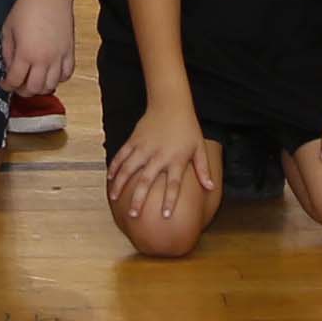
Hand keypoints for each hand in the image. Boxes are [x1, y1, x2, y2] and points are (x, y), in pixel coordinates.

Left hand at [0, 0, 73, 103]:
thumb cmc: (29, 6)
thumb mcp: (8, 29)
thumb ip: (7, 51)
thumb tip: (9, 65)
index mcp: (26, 54)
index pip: (15, 80)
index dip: (7, 85)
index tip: (4, 83)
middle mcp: (44, 59)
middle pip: (34, 88)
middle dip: (23, 90)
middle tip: (17, 85)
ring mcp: (59, 56)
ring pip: (51, 85)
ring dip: (40, 87)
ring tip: (34, 81)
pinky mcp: (69, 51)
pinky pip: (67, 74)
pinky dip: (58, 78)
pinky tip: (51, 74)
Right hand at [106, 107, 214, 232]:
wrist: (171, 104)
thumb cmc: (187, 128)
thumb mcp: (199, 147)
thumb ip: (203, 169)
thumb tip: (211, 188)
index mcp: (176, 159)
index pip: (173, 184)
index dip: (169, 200)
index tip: (164, 215)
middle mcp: (158, 155)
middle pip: (146, 181)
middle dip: (139, 199)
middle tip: (134, 215)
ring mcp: (143, 148)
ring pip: (128, 169)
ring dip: (121, 185)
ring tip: (115, 199)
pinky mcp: (133, 140)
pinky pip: (121, 156)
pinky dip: (115, 167)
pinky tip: (110, 179)